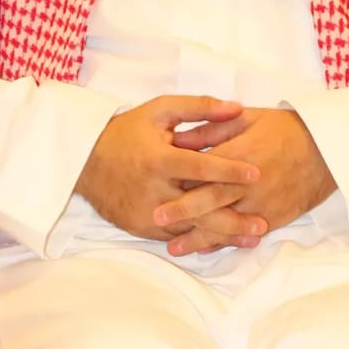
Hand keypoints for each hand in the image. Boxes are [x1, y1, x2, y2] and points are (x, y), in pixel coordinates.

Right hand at [75, 95, 268, 252]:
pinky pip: (175, 236)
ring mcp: (145, 213)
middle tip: (263, 225)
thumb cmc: (127, 131)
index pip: (200, 167)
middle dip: (233, 218)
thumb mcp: (159, 110)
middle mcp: (152, 190)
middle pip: (199, 208)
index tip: (257, 173)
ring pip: (190, 228)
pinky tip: (224, 241)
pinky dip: (199, 238)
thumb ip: (199, 107)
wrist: (85, 161)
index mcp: (158, 159)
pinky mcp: (140, 228)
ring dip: (222, 235)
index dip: (230, 170)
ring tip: (252, 239)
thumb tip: (236, 108)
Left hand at [161, 107, 336, 241]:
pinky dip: (224, 242)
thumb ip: (213, 128)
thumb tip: (180, 138)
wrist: (328, 150)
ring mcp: (262, 203)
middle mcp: (250, 182)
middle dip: (183, 211)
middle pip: (211, 199)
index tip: (157, 184)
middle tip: (157, 218)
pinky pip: (244, 233)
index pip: (206, 169)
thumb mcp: (249, 118)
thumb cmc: (285, 129)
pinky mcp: (273, 217)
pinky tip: (205, 248)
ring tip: (174, 247)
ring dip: (199, 237)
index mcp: (242, 153)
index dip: (181, 178)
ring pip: (226, 223)